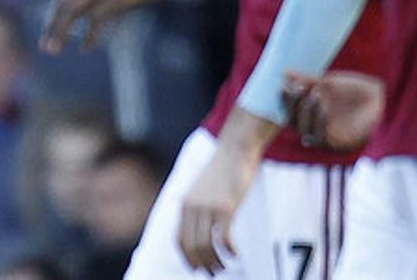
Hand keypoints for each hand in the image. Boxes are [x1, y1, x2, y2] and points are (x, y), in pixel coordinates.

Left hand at [40, 0, 180, 51]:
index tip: (50, 30)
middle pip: (64, 1)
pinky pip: (97, 17)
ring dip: (60, 31)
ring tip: (53, 50)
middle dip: (52, 24)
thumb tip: (109, 5)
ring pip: (73, 8)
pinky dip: (89, 35)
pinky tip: (86, 49)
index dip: (55, 12)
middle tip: (44, 47)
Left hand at [177, 146, 257, 273]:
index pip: (179, 239)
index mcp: (185, 203)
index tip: (197, 268)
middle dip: (202, 264)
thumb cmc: (222, 169)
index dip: (187, 258)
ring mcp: (209, 207)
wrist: (235, 149)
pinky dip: (229, 251)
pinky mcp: (226, 207)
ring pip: (207, 245)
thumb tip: (199, 225)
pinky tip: (236, 254)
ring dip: (216, 261)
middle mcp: (193, 207)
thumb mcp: (202, 187)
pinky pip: (224, 238)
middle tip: (214, 272)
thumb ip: (197, 204)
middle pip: (192, 246)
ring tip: (225, 266)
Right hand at [283, 71, 384, 151]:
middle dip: (292, 107)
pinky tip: (324, 108)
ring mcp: (325, 135)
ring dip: (306, 113)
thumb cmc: (351, 89)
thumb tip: (284, 72)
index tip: (283, 86)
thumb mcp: (326, 83)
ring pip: (304, 132)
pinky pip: (321, 138)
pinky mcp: (337, 143)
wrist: (374, 96)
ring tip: (315, 94)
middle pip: (293, 123)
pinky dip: (320, 123)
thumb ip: (306, 80)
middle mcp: (313, 126)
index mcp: (308, 113)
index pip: (289, 112)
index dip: (284, 101)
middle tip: (297, 89)